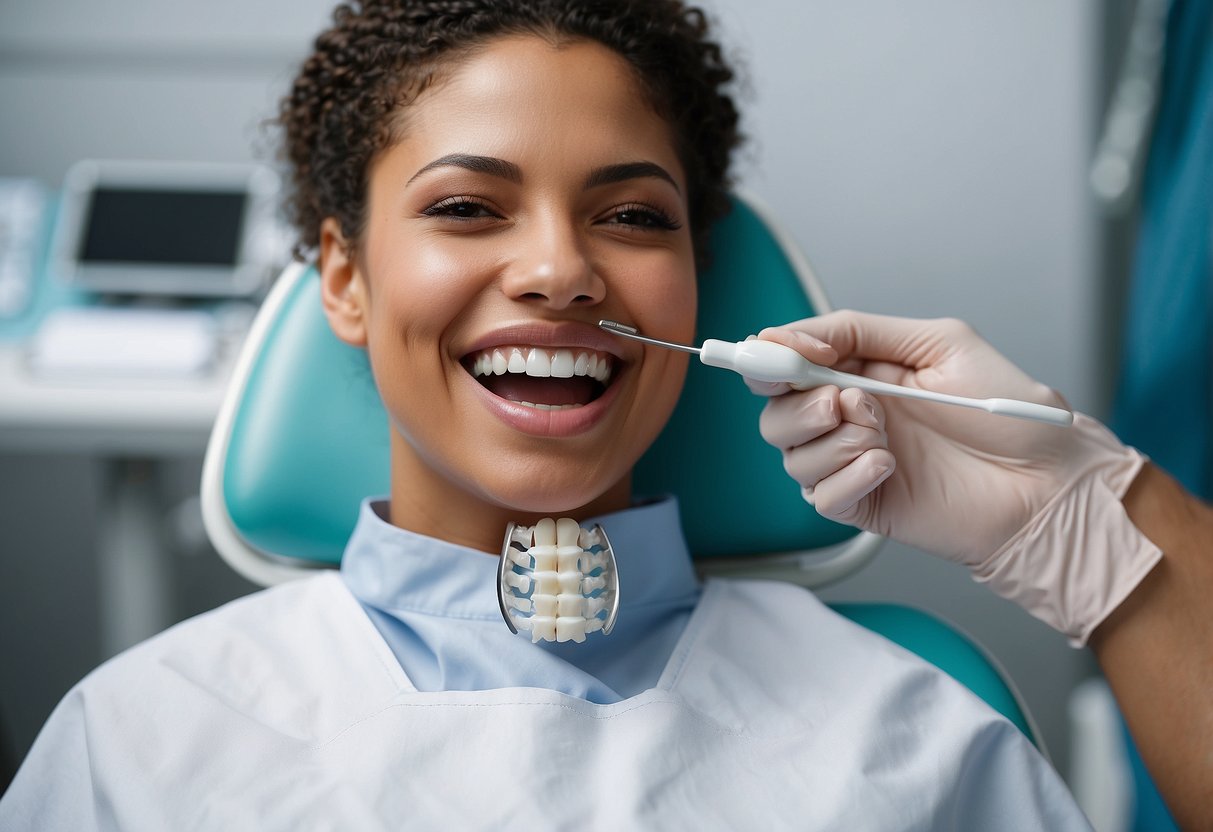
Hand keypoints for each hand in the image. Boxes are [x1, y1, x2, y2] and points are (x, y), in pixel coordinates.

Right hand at [750, 310, 1159, 642]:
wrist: (1048, 481)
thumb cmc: (1008, 414)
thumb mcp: (939, 343)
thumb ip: (861, 331)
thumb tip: (792, 335)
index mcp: (859, 375)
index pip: (787, 366)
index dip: (769, 358)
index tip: (775, 354)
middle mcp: (848, 420)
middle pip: (775, 414)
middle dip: (798, 404)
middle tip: (844, 401)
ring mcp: (853, 464)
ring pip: (791, 456)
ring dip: (831, 441)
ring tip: (883, 436)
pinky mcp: (865, 505)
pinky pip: (821, 496)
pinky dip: (847, 476)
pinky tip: (887, 467)